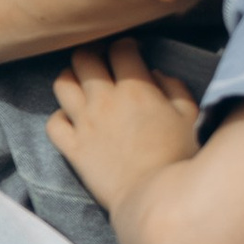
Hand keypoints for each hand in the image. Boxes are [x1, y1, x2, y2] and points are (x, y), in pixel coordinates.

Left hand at [44, 39, 201, 215]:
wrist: (155, 198)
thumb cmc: (179, 158)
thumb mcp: (190, 116)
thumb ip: (174, 88)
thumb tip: (156, 74)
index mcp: (136, 88)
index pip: (120, 49)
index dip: (125, 45)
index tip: (130, 51)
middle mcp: (105, 100)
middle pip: (84, 59)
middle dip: (92, 54)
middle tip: (101, 62)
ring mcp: (85, 124)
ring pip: (62, 84)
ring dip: (70, 79)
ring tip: (81, 85)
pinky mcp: (72, 149)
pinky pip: (53, 123)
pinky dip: (59, 118)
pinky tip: (71, 121)